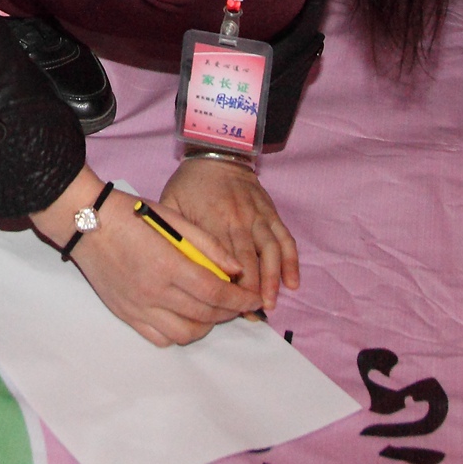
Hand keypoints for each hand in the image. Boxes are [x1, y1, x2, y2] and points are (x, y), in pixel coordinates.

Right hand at [30, 169, 259, 346]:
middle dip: (230, 312)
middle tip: (239, 302)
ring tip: (212, 311)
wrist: (83, 221)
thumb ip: (207, 244)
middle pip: (205, 314)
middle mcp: (154, 292)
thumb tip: (236, 269)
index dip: (241, 298)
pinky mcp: (125, 315)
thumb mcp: (171, 217)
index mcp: (167, 264)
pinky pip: (159, 338)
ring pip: (185, 334)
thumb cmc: (128, 213)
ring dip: (206, 326)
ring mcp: (138, 307)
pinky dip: (179, 333)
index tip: (255, 298)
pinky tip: (185, 317)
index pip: (215, 292)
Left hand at [158, 154, 300, 310]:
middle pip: (247, 260)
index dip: (224, 284)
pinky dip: (291, 261)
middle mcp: (237, 220)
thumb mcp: (170, 202)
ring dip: (272, 279)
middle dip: (250, 289)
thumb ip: (174, 232)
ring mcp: (257, 216)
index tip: (225, 307)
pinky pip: (284, 238)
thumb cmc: (190, 182)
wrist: (217, 151)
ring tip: (270, 303)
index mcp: (211, 220)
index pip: (220, 259)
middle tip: (250, 312)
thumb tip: (173, 265)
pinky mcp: (270, 212)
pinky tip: (292, 282)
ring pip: (270, 251)